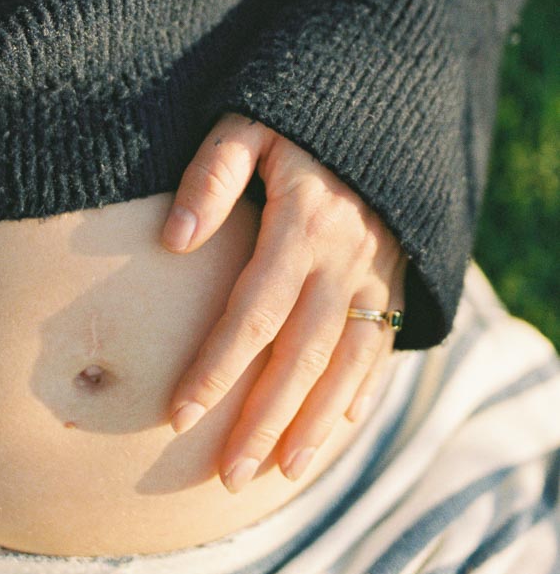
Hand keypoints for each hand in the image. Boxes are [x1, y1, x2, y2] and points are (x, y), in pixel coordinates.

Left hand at [160, 112, 407, 492]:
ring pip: (346, 362)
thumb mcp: (248, 123)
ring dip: (313, 423)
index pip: (253, 312)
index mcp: (303, 223)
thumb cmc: (295, 113)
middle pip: (300, 354)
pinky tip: (334, 432)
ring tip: (279, 472)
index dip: (216, 368)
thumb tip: (173, 240)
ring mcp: (379, 272)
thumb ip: (212, 175)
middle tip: (228, 473)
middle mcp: (346, 258)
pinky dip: (360, 393)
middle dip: (263, 418)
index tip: (178, 415)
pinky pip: (381, 346)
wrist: (383, 100)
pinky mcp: (399, 278)